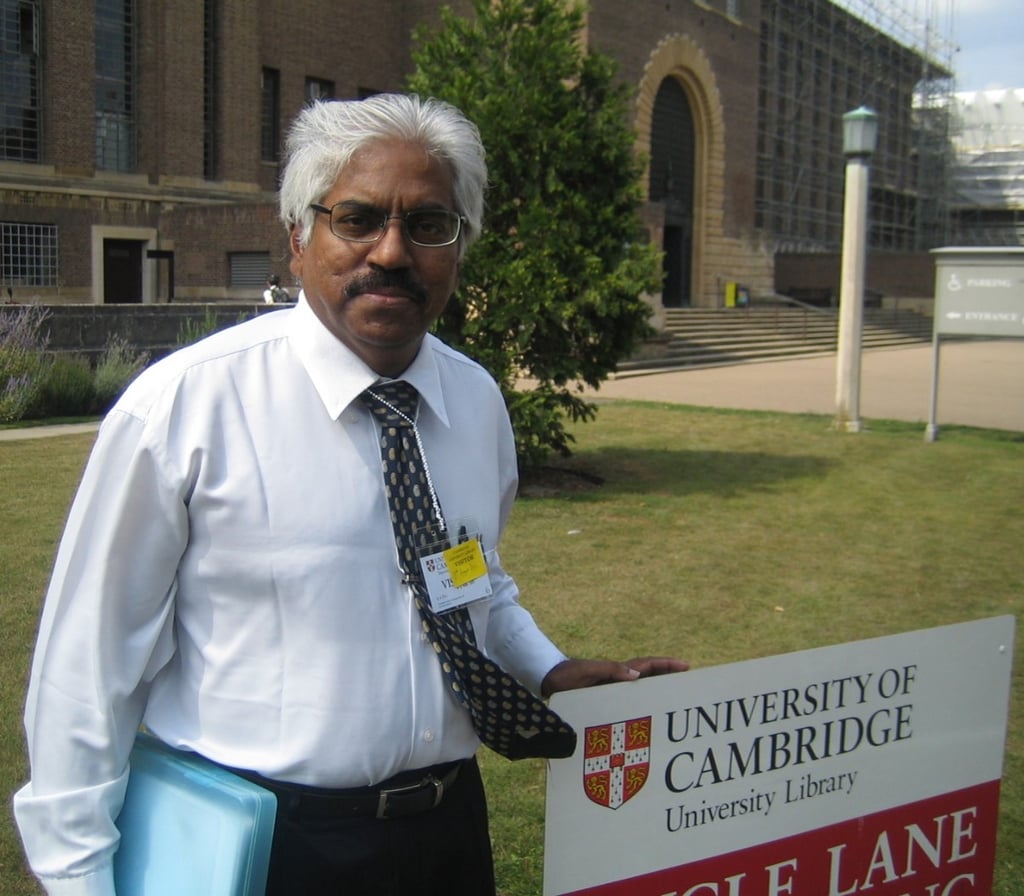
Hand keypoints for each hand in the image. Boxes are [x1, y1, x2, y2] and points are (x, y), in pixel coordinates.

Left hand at [541, 656, 688, 696]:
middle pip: (649, 677)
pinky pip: (627, 703)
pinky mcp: (605, 701)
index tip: (685, 666)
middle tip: (688, 686)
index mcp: (617, 670)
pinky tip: (644, 721)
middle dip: (668, 679)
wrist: (549, 682)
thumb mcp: (588, 671)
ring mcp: (613, 690)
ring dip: (656, 694)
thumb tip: (637, 676)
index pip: (647, 665)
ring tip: (673, 705)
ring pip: (641, 691)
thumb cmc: (567, 675)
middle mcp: (619, 679)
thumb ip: (610, 671)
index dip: (666, 665)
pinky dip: (639, 708)